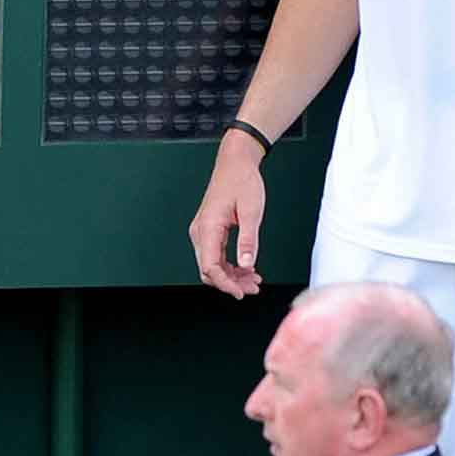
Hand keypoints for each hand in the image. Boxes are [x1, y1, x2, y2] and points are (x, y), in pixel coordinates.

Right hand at [188, 140, 267, 297]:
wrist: (235, 163)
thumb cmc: (241, 181)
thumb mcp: (251, 212)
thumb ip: (248, 240)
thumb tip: (247, 265)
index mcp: (208, 227)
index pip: (210, 266)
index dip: (225, 284)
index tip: (241, 292)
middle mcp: (201, 231)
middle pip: (209, 269)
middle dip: (230, 283)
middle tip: (253, 288)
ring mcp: (203, 231)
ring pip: (212, 264)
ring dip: (231, 276)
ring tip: (253, 281)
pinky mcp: (210, 230)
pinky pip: (216, 255)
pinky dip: (230, 265)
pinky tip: (246, 269)